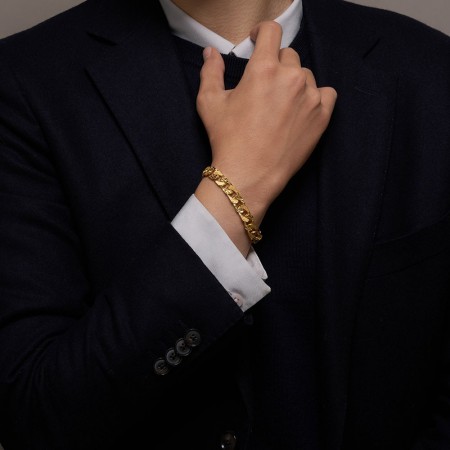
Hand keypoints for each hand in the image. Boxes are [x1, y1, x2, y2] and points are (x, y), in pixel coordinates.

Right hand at [196, 21, 336, 215]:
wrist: (249, 175)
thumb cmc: (227, 140)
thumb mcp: (209, 103)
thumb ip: (210, 71)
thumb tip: (211, 53)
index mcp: (263, 69)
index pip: (271, 31)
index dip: (262, 32)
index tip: (258, 40)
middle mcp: (291, 77)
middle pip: (288, 55)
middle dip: (276, 64)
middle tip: (265, 84)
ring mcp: (311, 97)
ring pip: (306, 75)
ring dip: (294, 81)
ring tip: (281, 102)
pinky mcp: (322, 116)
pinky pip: (326, 93)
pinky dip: (316, 96)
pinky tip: (302, 108)